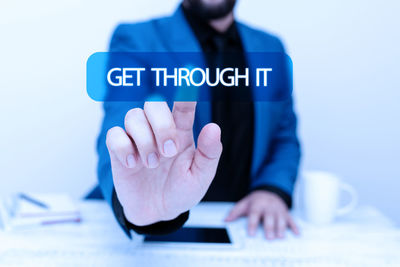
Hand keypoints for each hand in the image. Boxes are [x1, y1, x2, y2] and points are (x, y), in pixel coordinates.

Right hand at [106, 102, 221, 225]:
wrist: (158, 213)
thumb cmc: (181, 191)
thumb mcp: (200, 177)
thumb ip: (209, 154)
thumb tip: (213, 127)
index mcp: (181, 132)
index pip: (182, 106)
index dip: (185, 92)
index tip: (188, 77)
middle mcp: (158, 130)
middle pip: (153, 104)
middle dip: (161, 125)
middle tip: (168, 152)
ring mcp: (138, 139)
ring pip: (133, 116)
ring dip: (144, 140)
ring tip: (152, 164)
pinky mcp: (120, 152)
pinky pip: (114, 135)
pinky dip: (123, 148)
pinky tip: (133, 164)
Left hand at [225, 190, 298, 238]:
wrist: (269, 192)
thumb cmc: (255, 201)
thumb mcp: (244, 204)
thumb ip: (235, 212)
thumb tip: (226, 219)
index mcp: (258, 204)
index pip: (254, 214)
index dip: (252, 224)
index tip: (251, 233)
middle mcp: (269, 207)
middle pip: (269, 217)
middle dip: (269, 227)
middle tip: (269, 237)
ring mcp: (278, 210)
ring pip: (281, 218)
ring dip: (281, 228)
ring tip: (281, 237)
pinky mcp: (286, 213)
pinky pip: (291, 219)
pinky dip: (295, 226)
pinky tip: (297, 233)